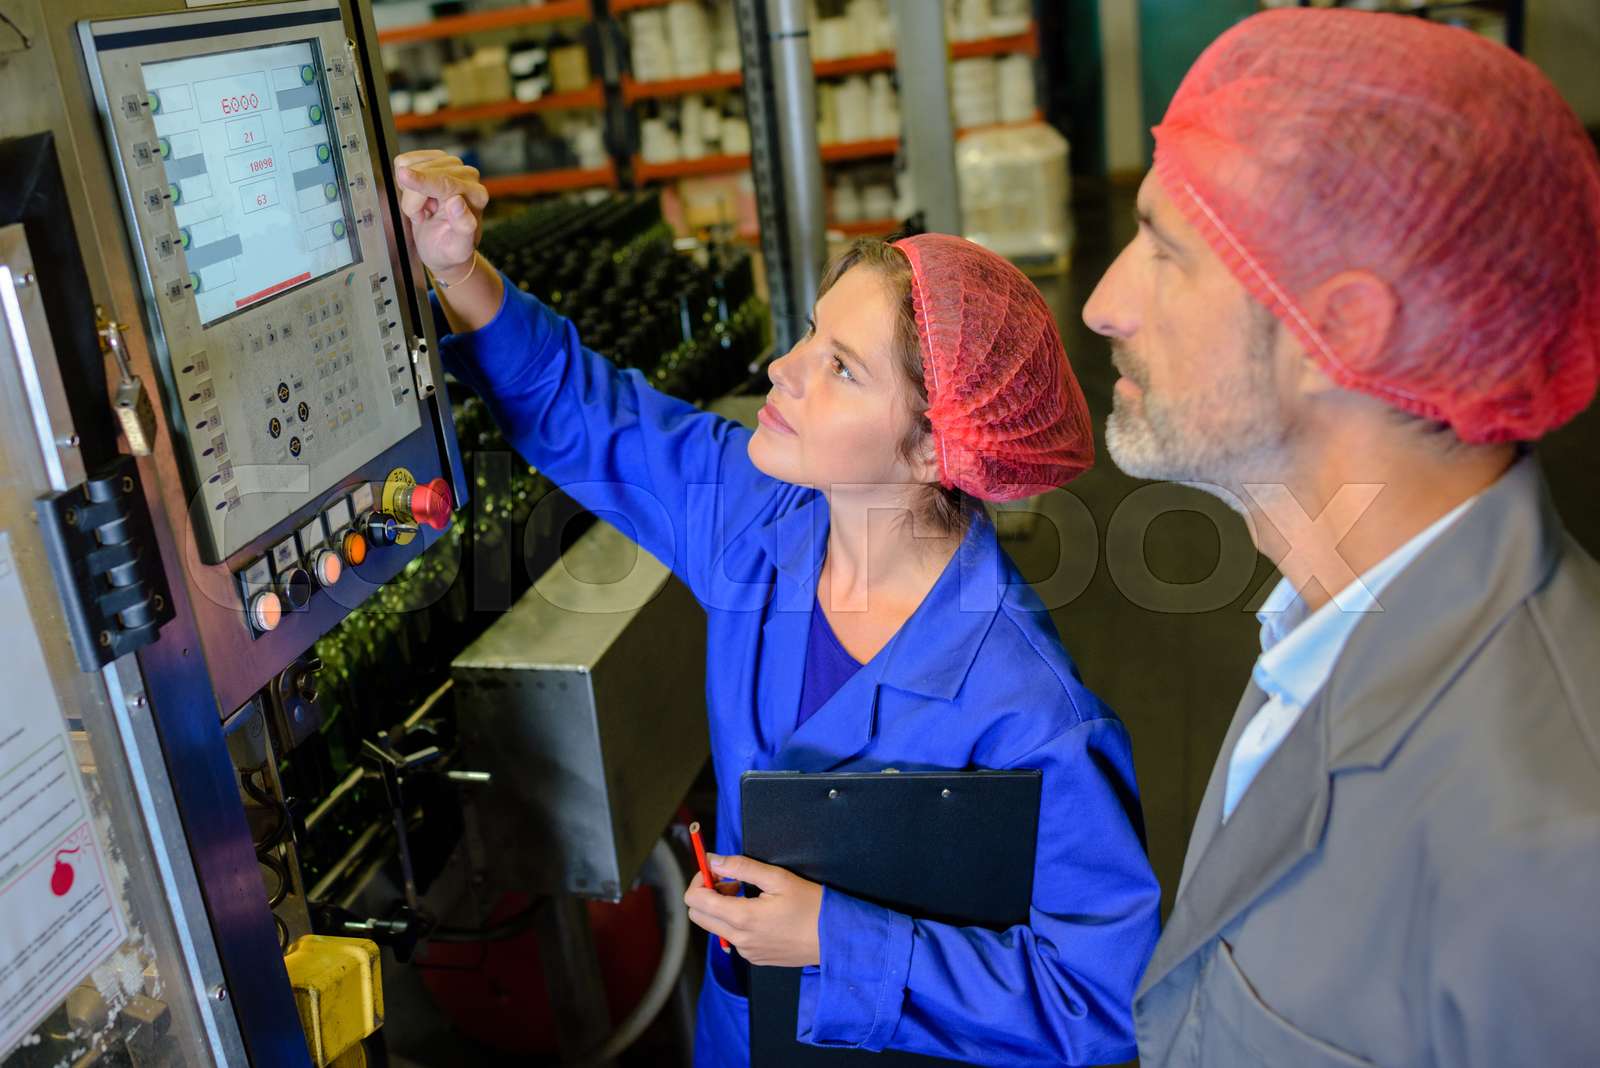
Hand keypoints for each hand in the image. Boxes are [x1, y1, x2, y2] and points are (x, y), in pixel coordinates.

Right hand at [393, 150, 487, 281]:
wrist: (441, 245)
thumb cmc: (448, 248)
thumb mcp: (456, 249)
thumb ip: (462, 226)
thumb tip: (457, 201)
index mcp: (477, 196)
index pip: (445, 183)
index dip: (422, 181)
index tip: (404, 176)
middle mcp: (468, 176)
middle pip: (426, 174)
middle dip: (414, 200)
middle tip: (422, 218)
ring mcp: (451, 164)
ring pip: (414, 165)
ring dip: (410, 192)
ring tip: (423, 209)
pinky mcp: (434, 158)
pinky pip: (406, 160)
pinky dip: (405, 179)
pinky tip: (418, 195)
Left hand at [683, 855, 822, 966]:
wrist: (835, 940)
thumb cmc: (811, 906)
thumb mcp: (778, 878)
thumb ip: (741, 867)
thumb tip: (713, 860)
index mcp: (742, 918)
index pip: (695, 900)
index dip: (699, 880)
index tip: (716, 870)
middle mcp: (739, 939)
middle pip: (698, 916)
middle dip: (708, 894)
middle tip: (733, 881)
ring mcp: (746, 952)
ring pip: (715, 927)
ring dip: (722, 908)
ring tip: (749, 895)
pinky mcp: (755, 958)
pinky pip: (733, 938)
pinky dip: (736, 922)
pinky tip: (760, 913)